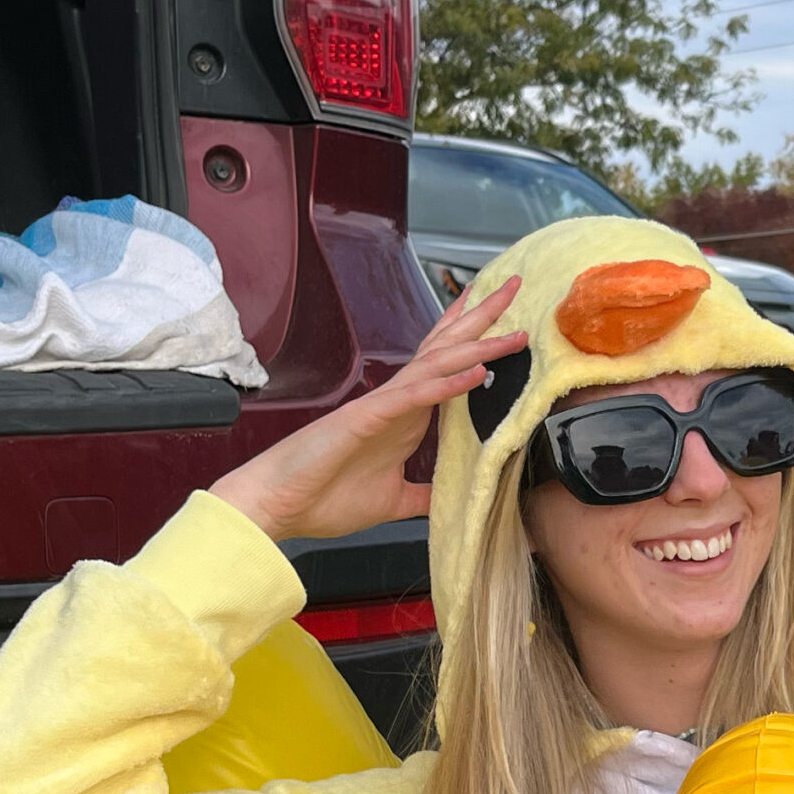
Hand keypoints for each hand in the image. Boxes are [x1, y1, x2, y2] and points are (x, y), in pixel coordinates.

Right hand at [210, 277, 528, 543]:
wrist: (279, 506)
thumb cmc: (325, 497)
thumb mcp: (394, 500)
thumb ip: (423, 494)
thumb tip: (451, 496)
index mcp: (405, 417)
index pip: (447, 368)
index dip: (474, 339)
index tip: (504, 318)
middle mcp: (398, 403)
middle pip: (446, 349)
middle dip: (482, 319)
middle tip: (514, 287)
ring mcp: (383, 407)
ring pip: (436, 364)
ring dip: (475, 345)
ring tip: (511, 329)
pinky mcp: (367, 419)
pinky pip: (414, 396)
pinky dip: (446, 384)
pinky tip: (475, 371)